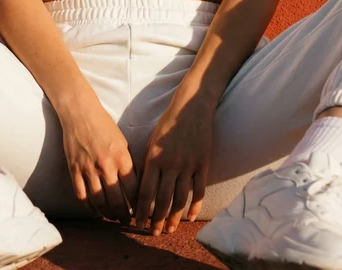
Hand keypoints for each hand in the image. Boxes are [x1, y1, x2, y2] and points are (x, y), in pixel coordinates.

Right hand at [60, 102, 137, 223]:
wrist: (80, 113)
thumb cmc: (104, 125)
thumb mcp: (123, 141)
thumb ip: (128, 163)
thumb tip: (135, 185)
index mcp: (122, 157)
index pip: (133, 190)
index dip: (138, 205)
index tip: (140, 212)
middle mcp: (106, 165)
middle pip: (117, 201)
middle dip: (123, 215)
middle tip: (126, 221)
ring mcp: (88, 169)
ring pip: (99, 202)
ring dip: (107, 214)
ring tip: (112, 218)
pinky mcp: (74, 170)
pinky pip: (82, 196)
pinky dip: (89, 208)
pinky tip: (95, 211)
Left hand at [134, 99, 213, 235]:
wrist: (191, 108)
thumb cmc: (168, 123)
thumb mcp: (152, 140)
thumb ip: (148, 163)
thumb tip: (142, 186)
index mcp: (154, 158)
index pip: (145, 192)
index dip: (141, 211)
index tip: (138, 224)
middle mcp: (170, 164)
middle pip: (162, 200)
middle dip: (157, 220)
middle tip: (154, 233)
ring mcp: (188, 165)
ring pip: (180, 199)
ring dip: (174, 218)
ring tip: (170, 229)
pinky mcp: (203, 164)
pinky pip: (199, 191)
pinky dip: (195, 207)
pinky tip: (190, 217)